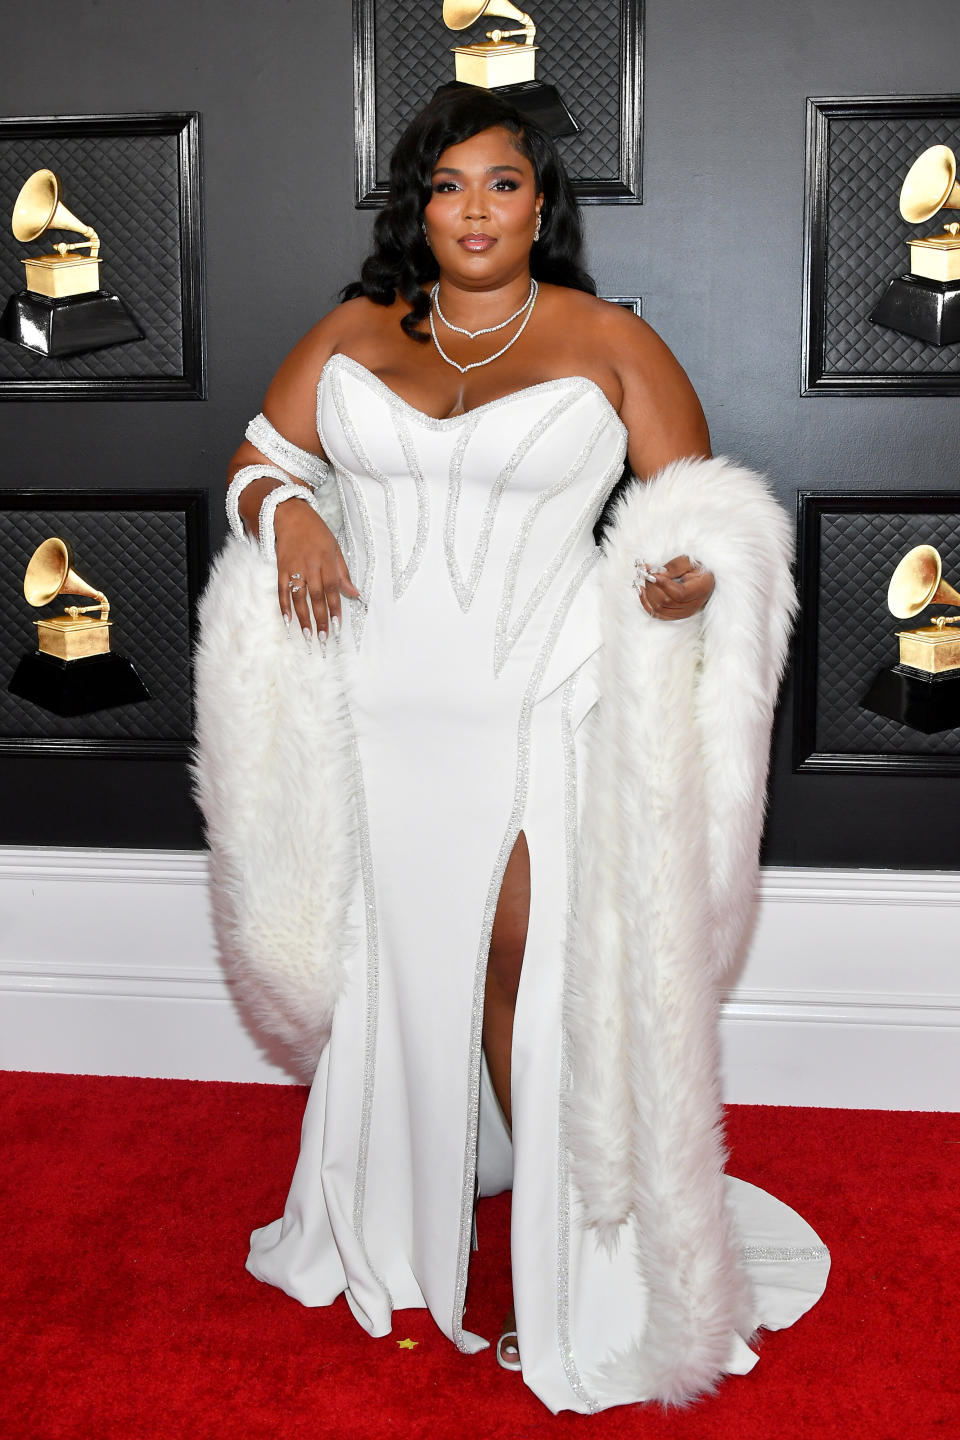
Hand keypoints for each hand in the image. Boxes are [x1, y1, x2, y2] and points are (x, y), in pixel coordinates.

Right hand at [274, 496, 359, 640]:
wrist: (290, 515)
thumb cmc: (316, 532)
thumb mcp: (335, 548)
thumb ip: (343, 573)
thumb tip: (355, 593)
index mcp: (327, 561)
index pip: (333, 589)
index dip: (335, 608)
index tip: (337, 626)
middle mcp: (310, 565)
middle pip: (316, 596)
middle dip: (320, 618)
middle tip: (323, 638)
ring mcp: (293, 567)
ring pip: (298, 597)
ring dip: (303, 618)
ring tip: (308, 635)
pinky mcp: (280, 568)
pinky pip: (281, 590)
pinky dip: (284, 606)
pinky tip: (288, 621)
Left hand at [634, 554, 713, 620]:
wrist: (701, 578)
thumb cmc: (695, 568)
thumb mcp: (687, 561)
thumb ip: (673, 567)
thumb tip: (655, 575)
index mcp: (701, 589)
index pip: (680, 594)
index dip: (663, 585)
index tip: (652, 574)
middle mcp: (693, 605)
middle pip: (666, 602)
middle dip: (652, 586)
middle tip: (647, 573)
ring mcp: (684, 613)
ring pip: (659, 608)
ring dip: (648, 593)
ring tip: (646, 579)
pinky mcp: (675, 616)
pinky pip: (657, 614)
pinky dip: (646, 603)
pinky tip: (642, 592)